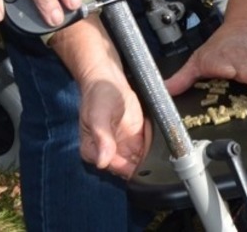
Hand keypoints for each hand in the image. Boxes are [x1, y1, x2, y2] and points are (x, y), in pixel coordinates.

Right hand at [49, 21, 147, 175]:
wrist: (107, 78)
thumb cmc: (98, 94)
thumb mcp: (98, 115)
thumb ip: (102, 138)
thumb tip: (102, 162)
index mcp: (93, 153)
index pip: (116, 169)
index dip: (131, 165)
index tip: (141, 151)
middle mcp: (108, 154)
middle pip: (130, 168)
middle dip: (143, 160)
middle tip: (148, 140)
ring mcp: (123, 147)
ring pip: (140, 161)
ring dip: (150, 153)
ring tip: (149, 132)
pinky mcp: (135, 139)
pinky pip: (147, 149)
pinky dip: (153, 143)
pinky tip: (151, 130)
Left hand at [166, 0, 246, 96]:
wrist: (245, 28)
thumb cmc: (220, 48)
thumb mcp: (198, 60)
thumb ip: (182, 78)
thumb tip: (162, 90)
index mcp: (218, 60)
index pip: (220, 64)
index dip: (223, 67)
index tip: (228, 70)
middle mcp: (236, 61)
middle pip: (242, 69)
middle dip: (246, 73)